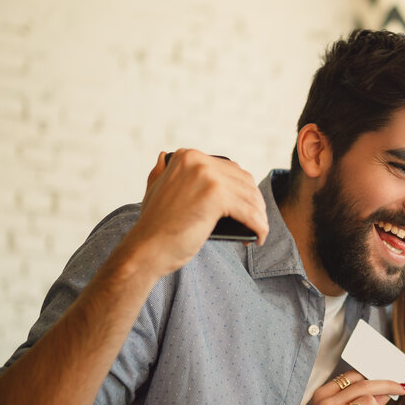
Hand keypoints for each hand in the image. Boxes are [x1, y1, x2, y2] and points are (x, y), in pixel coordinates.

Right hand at [127, 149, 268, 276]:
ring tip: (258, 231)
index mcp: (187, 156)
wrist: (146, 249)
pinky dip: (259, 226)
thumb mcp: (155, 187)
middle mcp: (198, 160)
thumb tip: (166, 156)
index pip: (230, 170)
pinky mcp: (216, 196)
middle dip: (255, 202)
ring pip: (249, 197)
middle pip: (243, 181)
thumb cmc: (154, 226)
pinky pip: (249, 212)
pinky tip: (259, 237)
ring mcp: (207, 176)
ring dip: (259, 216)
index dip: (243, 190)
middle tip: (257, 221)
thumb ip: (163, 171)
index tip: (248, 206)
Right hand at [298, 371, 404, 404]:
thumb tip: (385, 391)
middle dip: (388, 386)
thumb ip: (361, 401)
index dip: (374, 377)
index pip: (353, 376)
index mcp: (322, 396)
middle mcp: (325, 404)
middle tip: (403, 389)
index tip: (391, 382)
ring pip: (370, 402)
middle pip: (364, 384)